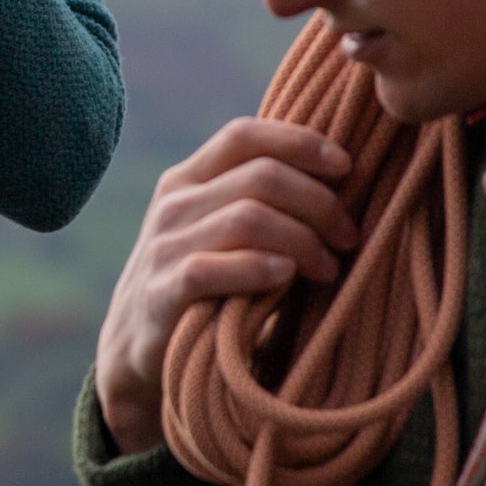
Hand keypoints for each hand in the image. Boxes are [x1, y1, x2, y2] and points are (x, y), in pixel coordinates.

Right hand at [91, 117, 359, 454]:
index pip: (244, 136)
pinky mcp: (161, 293)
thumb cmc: (204, 286)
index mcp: (189, 179)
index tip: (347, 166)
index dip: (299, 142)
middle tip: (349, 237)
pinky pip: (210, 268)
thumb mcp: (220, 232)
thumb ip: (260, 202)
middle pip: (260, 176)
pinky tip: (285, 278)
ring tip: (329, 268)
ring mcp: (163, 247)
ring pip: (246, 217)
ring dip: (302, 240)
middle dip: (319, 202)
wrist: (135, 349)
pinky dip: (256, 268)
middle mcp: (173, 204)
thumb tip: (344, 182)